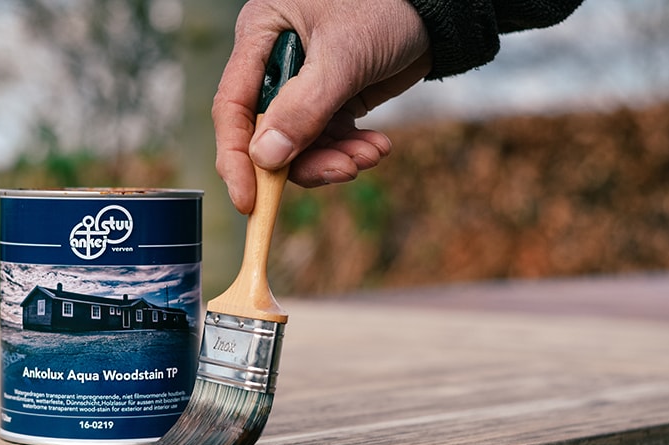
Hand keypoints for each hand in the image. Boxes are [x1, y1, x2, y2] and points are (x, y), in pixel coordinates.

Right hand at [213, 0, 431, 213]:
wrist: (436, 6)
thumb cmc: (384, 5)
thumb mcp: (343, 55)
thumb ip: (304, 108)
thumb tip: (266, 158)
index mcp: (259, 37)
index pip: (232, 108)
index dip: (237, 159)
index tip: (249, 201)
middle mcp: (274, 64)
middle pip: (267, 135)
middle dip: (303, 162)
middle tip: (342, 171)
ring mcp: (303, 86)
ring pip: (301, 145)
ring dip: (334, 159)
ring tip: (369, 155)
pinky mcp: (331, 99)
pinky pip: (329, 139)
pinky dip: (351, 150)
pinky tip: (377, 147)